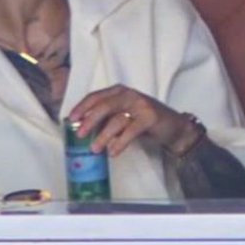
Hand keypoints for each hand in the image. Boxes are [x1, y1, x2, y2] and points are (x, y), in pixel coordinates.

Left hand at [69, 85, 196, 157]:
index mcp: (119, 92)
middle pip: (105, 105)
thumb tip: (82, 130)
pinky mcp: (150, 117)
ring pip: (117, 119)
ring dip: (103, 136)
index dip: (82, 107)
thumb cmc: (143, 121)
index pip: (96, 96)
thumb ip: (106, 118)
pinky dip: (120, 142)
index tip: (71, 119)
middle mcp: (129, 95)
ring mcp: (141, 105)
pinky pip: (131, 130)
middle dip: (90, 120)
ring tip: (95, 149)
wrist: (173, 126)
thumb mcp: (123, 116)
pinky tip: (113, 152)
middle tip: (80, 135)